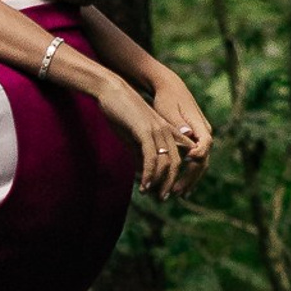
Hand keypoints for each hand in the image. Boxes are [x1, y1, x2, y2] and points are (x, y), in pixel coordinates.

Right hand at [95, 72, 183, 195]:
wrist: (111, 91)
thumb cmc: (120, 113)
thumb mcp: (133, 137)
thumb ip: (141, 154)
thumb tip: (145, 174)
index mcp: (167, 131)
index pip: (180, 156)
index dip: (179, 175)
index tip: (170, 192)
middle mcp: (167, 131)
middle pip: (178, 163)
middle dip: (172, 183)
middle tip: (164, 199)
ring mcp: (158, 130)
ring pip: (167, 162)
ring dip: (161, 182)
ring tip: (155, 196)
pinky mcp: (146, 131)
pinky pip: (152, 157)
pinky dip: (150, 174)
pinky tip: (144, 186)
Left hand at [150, 70, 215, 196]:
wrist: (169, 89)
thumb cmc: (166, 99)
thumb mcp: (169, 109)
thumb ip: (178, 123)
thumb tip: (187, 133)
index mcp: (200, 125)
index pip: (205, 145)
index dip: (196, 156)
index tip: (184, 165)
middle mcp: (205, 134)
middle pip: (203, 160)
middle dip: (190, 177)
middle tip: (176, 191)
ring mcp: (201, 139)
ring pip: (200, 164)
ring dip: (190, 180)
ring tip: (178, 194)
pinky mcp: (194, 143)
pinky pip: (195, 162)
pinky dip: (188, 175)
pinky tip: (179, 187)